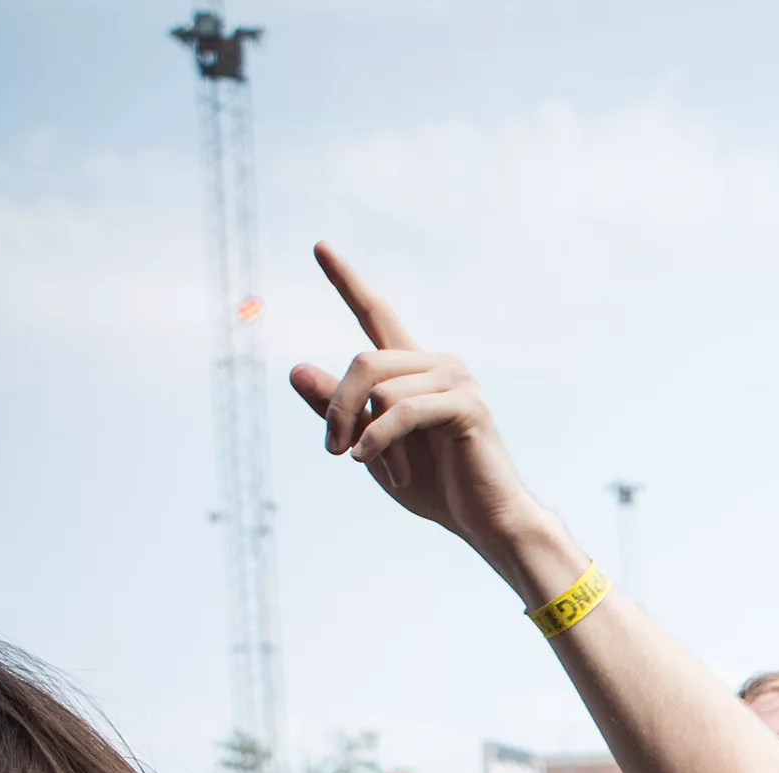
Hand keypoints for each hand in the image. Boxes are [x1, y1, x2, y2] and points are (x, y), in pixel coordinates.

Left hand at [285, 243, 565, 594]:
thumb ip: (336, 410)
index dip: (346, 281)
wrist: (484, 519)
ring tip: (366, 466)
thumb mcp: (368, 446)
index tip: (319, 246)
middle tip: (331, 450)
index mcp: (413, 369)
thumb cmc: (432, 485)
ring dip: (363, 433)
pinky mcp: (468, 405)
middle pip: (364, 361)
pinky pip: (404, 410)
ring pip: (380, 386)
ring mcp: (456, 380)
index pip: (375, 314)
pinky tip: (369, 461)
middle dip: (337, 406)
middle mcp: (437, 363)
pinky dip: (379, 437)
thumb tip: (294, 369)